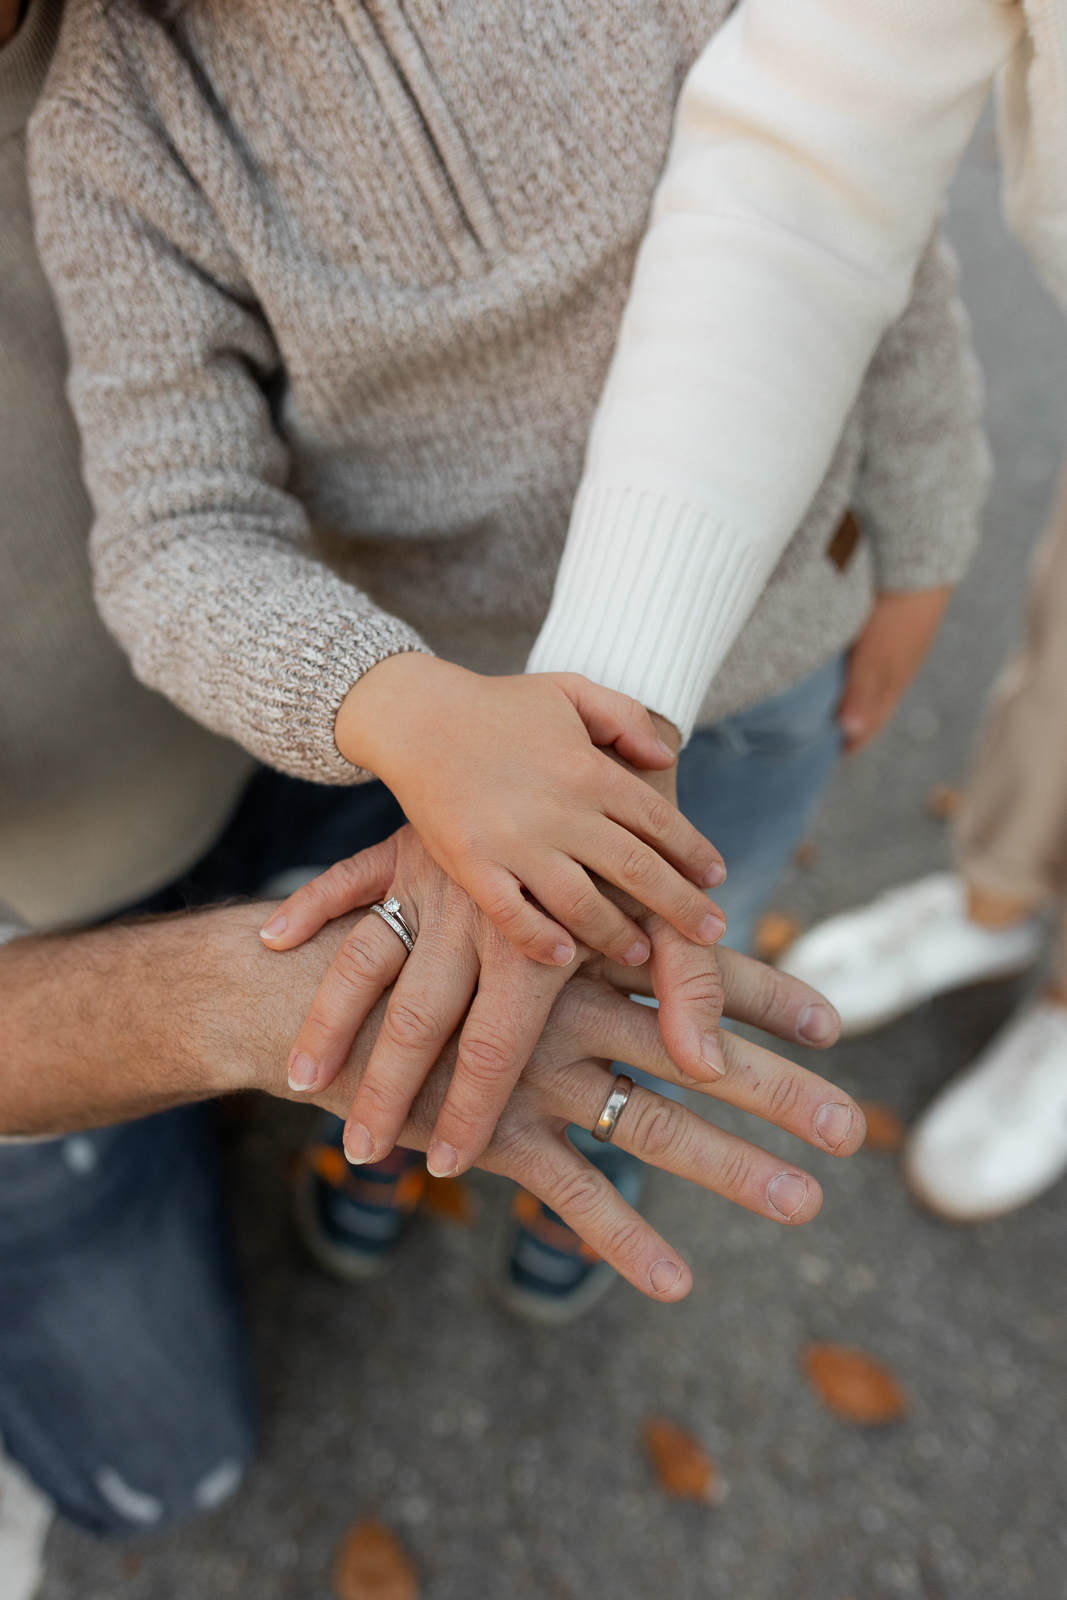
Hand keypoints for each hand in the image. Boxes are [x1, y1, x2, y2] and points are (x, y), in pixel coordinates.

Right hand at [262, 824, 733, 1176]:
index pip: (499, 1040)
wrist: (594, 721)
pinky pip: (348, 877)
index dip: (474, 1108)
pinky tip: (268, 939)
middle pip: (420, 1016)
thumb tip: (705, 1069)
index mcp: (538, 935)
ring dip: (330, 1021)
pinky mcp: (407, 844)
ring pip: (367, 961)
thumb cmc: (646, 826)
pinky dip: (312, 905)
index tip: (447, 1165)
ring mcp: (433, 879)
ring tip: (297, 1080)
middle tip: (357, 1148)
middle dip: (386, 1088)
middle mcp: (476, 914)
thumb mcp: (674, 900)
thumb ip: (691, 987)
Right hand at [297, 937, 861, 1302]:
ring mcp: (534, 1071)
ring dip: (733, 1165)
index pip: (692, 966)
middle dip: (779, 1088)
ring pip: (652, 1122)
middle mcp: (569, 1004)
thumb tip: (603, 930)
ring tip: (804, 1204)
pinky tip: (677, 1281)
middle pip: (696, 1052)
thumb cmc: (393, 941)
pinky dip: (623, 1238)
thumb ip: (548, 922)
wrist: (294, 992)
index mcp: (577, 945)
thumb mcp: (479, 909)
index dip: (763, 995)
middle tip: (850, 1125)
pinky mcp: (490, 1130)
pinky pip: (572, 1191)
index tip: (834, 1023)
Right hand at [333, 656, 724, 965]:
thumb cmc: (499, 704)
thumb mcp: (570, 689)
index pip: (660, 821)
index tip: (716, 879)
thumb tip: (668, 758)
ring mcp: (515, 841)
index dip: (693, 853)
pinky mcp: (472, 864)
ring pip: (584, 903)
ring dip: (619, 934)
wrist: (417, 715)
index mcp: (590, 769)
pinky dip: (541, 940)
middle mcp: (561, 809)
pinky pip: (513, 916)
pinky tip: (565, 957)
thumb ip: (625, 717)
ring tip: (644, 953)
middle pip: (638, 869)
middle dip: (682, 906)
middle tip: (713, 933)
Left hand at [838, 586, 952, 752]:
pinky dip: (863, 672)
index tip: (836, 754)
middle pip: (875, 706)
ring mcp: (899, 648)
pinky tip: (852, 665)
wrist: (921, 567)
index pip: (872, 722)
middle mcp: (898, 669)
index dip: (855, 740)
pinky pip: (877, 660)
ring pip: (876, 682)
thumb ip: (862, 694)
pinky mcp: (895, 627)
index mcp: (892, 683)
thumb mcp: (875, 659)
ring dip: (859, 697)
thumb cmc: (896, 616)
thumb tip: (850, 733)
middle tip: (832, 736)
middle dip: (856, 724)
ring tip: (837, 705)